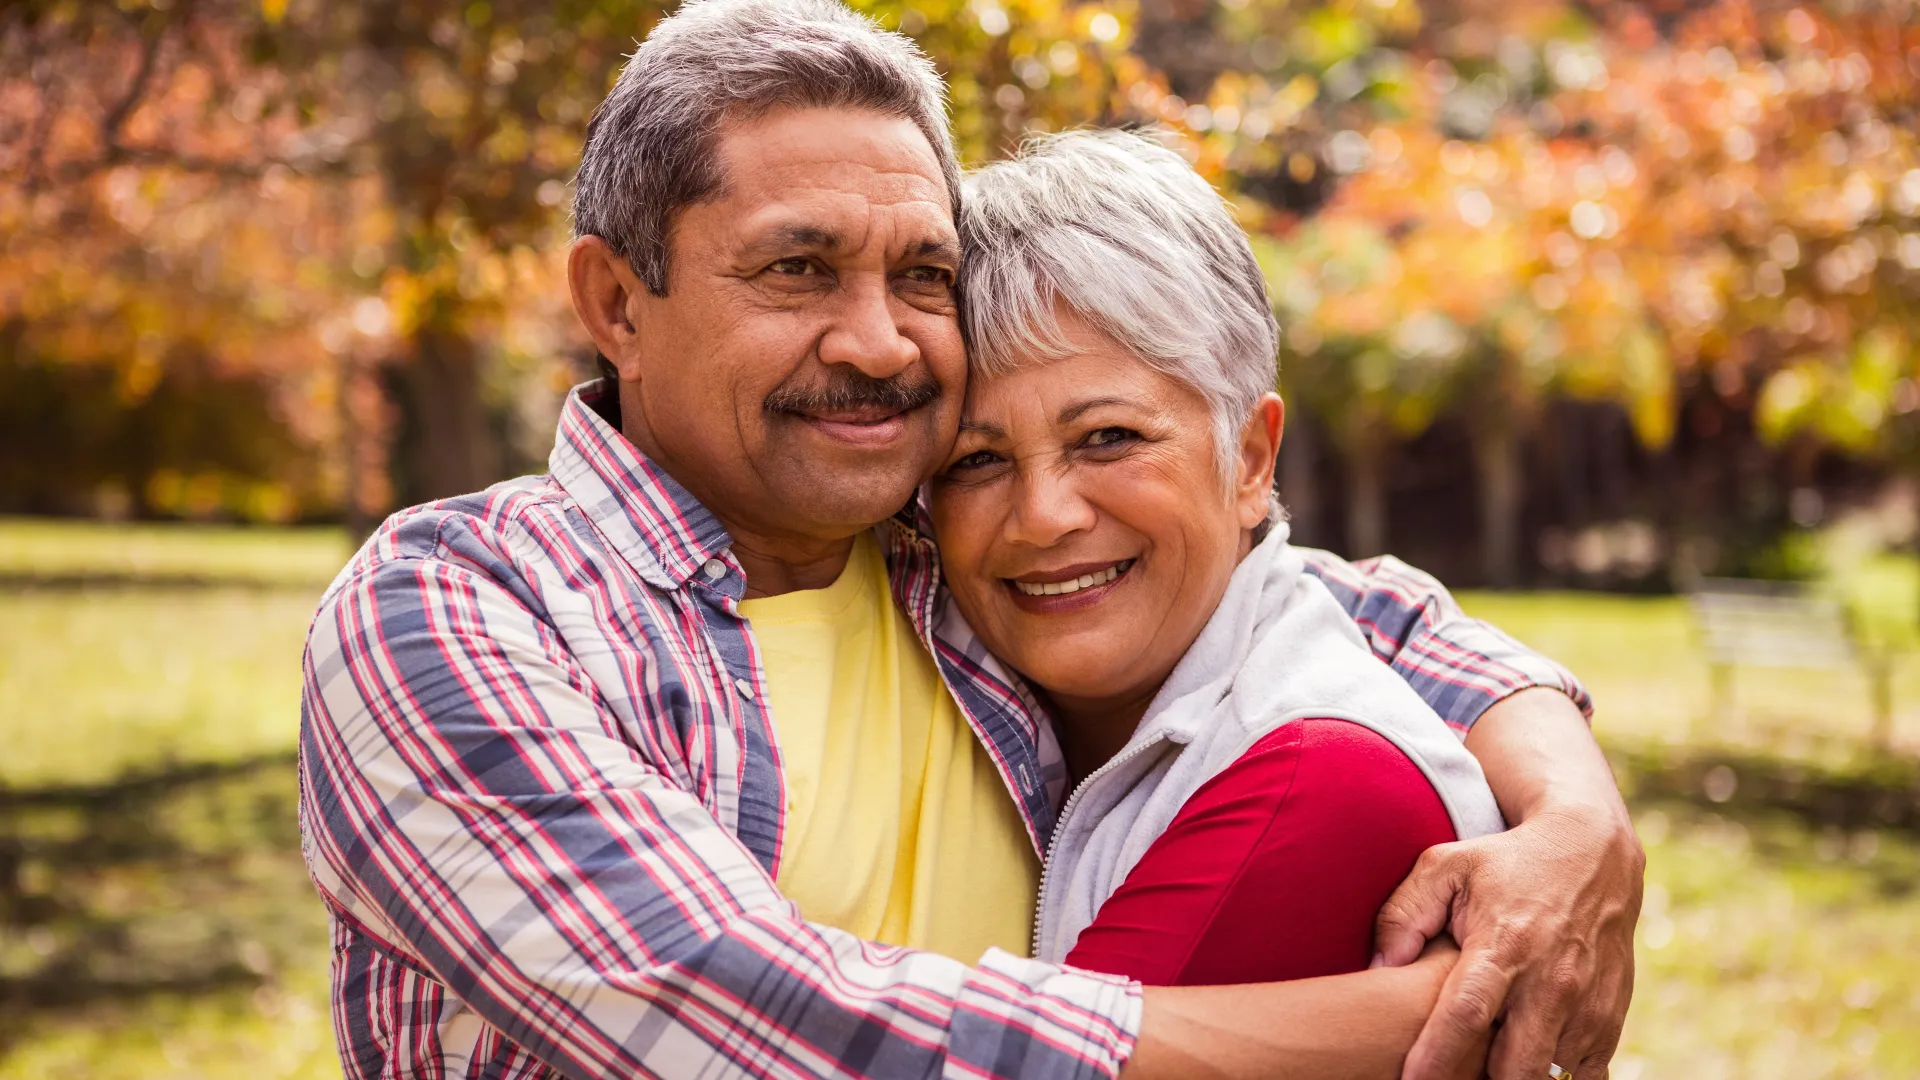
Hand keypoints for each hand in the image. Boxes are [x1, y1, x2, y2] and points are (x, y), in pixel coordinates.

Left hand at [1375, 800, 1642, 1079]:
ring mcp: (1588, 1006)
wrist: (1595, 852)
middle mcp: (1552, 982)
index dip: (1436, 1058)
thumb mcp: (1446, 867)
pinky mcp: (1611, 1020)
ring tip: (1482, 1064)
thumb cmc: (1506, 862)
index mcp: (1505, 945)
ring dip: (1513, 1077)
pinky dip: (1551, 1077)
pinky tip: (1522, 1062)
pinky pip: (1582, 1076)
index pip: (1466, 1015)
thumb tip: (1377, 969)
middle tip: (1444, 1075)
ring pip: (1548, 1077)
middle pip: (1513, 1067)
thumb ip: (1403, 915)